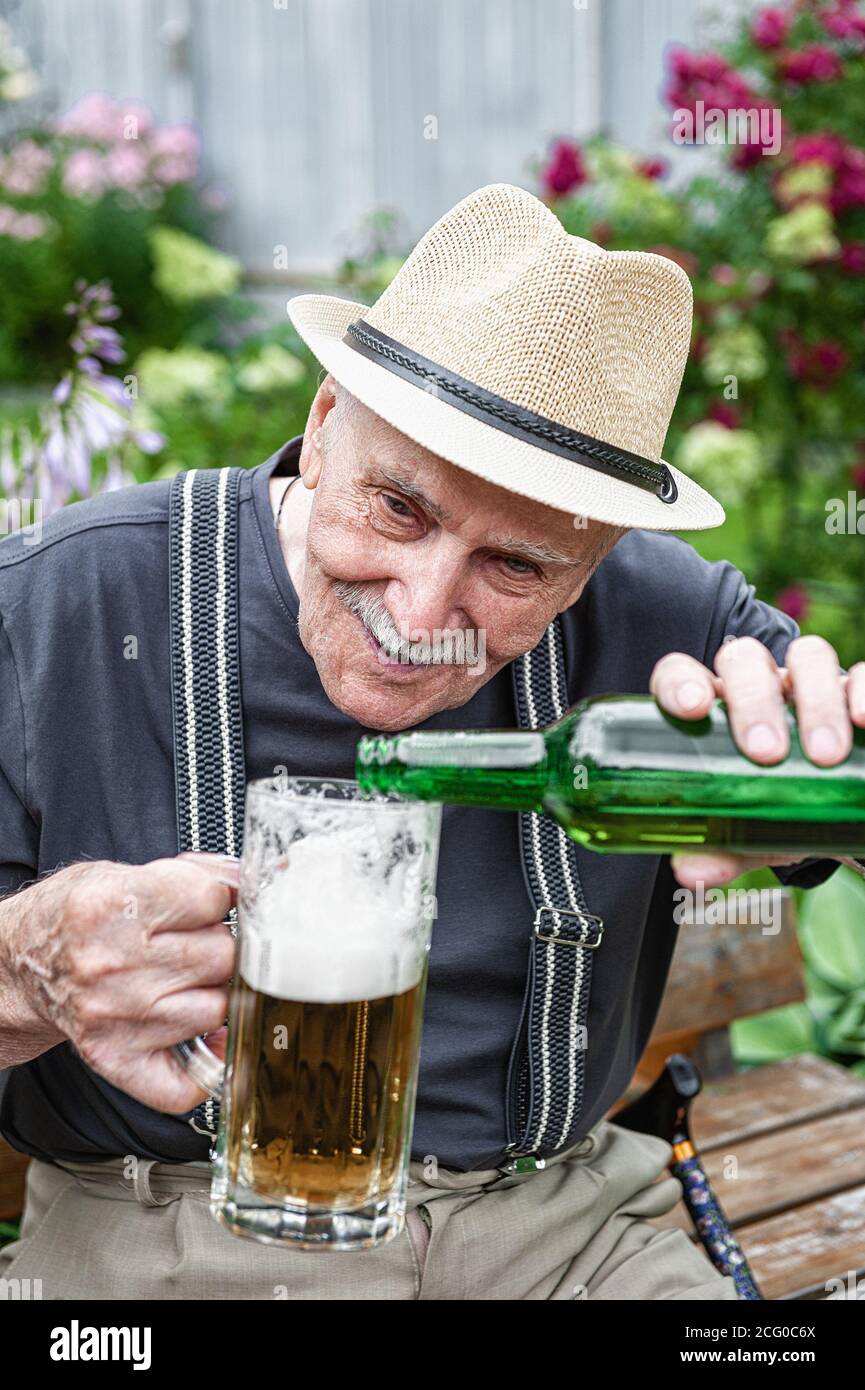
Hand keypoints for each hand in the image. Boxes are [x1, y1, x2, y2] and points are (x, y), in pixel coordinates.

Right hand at [0, 851, 238, 1111]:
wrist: (21, 966)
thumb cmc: (75, 917)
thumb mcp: (123, 873)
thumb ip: (197, 872)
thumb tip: (253, 880)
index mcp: (111, 906)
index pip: (210, 900)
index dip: (216, 899)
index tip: (204, 904)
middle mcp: (111, 965)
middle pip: (221, 955)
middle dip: (215, 945)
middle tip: (188, 944)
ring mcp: (116, 1017)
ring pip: (217, 1008)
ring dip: (211, 994)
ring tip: (181, 980)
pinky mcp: (117, 1060)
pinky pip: (191, 1081)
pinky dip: (206, 1061)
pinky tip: (198, 1036)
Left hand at [649, 635, 864, 888]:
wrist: (832, 809)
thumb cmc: (775, 806)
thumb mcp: (748, 833)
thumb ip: (720, 850)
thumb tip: (692, 873)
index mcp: (714, 710)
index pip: (681, 675)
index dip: (681, 682)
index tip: (693, 708)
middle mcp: (758, 686)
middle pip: (745, 661)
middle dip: (754, 701)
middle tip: (767, 754)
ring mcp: (808, 682)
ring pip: (807, 658)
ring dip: (815, 701)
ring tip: (825, 756)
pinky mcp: (854, 688)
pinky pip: (862, 673)